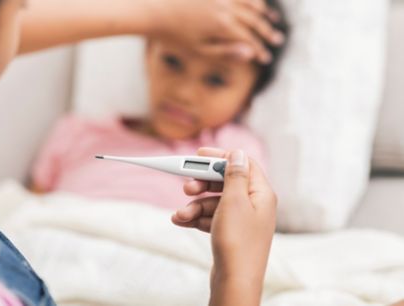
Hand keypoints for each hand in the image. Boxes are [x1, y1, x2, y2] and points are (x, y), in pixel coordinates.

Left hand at [146, 0, 284, 62]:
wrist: (153, 10)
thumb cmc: (174, 35)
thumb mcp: (199, 50)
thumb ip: (225, 51)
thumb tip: (250, 53)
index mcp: (222, 26)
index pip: (249, 39)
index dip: (260, 49)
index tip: (266, 58)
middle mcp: (225, 7)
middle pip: (254, 20)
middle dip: (267, 31)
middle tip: (278, 40)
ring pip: (251, 1)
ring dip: (263, 11)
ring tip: (272, 19)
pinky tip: (255, 3)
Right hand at [172, 147, 276, 304]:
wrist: (235, 282)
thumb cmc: (237, 243)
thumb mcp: (233, 202)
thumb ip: (234, 175)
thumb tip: (237, 153)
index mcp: (261, 193)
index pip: (242, 163)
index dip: (220, 157)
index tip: (199, 154)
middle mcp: (254, 204)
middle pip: (225, 183)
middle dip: (202, 184)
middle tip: (186, 187)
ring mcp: (242, 220)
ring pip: (214, 202)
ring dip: (194, 206)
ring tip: (180, 215)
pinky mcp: (230, 233)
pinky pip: (211, 218)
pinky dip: (196, 218)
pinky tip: (180, 221)